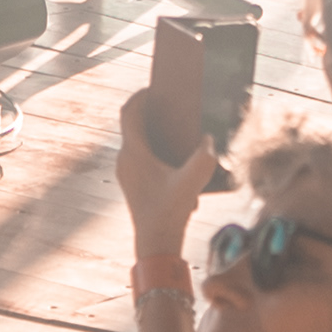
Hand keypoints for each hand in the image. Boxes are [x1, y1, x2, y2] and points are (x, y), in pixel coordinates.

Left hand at [118, 89, 211, 271]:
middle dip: (147, 110)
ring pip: (133, 140)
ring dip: (149, 129)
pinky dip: (150, 145)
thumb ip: (204, 156)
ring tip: (171, 125)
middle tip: (166, 102)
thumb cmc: (171, 212)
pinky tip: (170, 154)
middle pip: (130, 124)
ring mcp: (125, 172)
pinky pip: (136, 154)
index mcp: (133, 153)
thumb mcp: (192, 181)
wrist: (155, 243)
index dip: (140, 96)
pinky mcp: (131, 183)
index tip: (154, 88)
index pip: (129, 112)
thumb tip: (207, 139)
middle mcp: (124, 159)